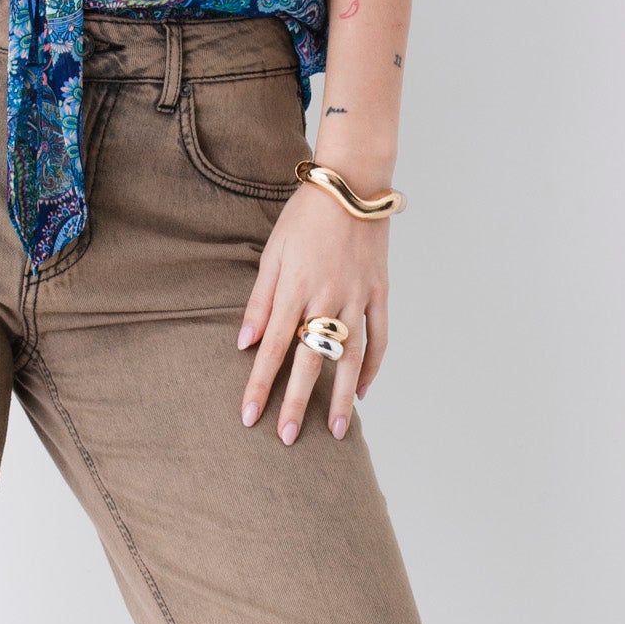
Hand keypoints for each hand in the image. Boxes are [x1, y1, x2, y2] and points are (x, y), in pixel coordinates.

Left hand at [236, 184, 389, 443]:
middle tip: (288, 438)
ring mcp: (357, 297)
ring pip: (350, 358)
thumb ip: (259, 301)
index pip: (273, 348)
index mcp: (294, 288)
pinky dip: (373, 367)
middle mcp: (327, 298)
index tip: (249, 416)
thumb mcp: (272, 253)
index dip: (259, 384)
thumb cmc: (304, 218)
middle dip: (297, 402)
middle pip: (309, 361)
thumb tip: (244, 343)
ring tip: (338, 431)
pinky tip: (364, 391)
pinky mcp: (380, 293)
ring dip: (343, 397)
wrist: (353, 185)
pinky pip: (379, 338)